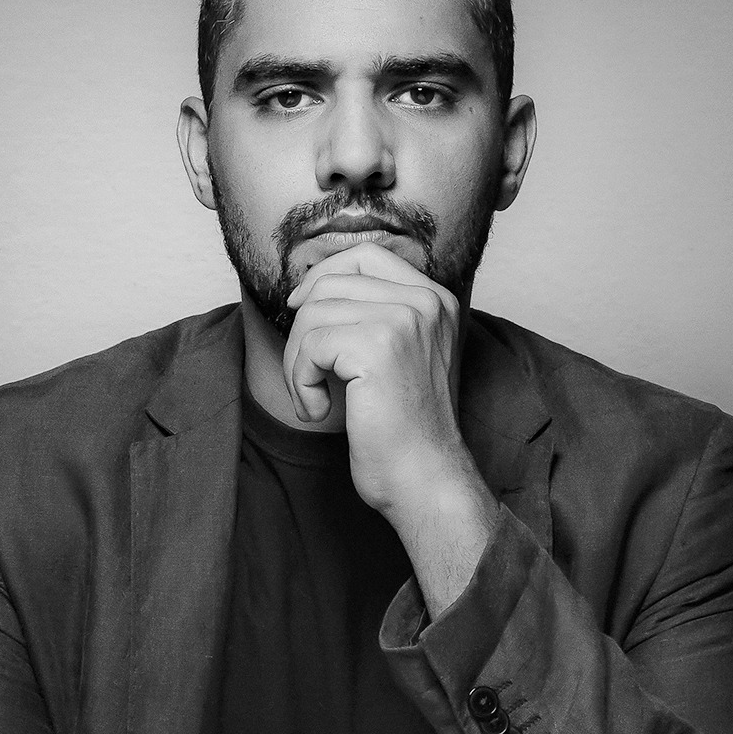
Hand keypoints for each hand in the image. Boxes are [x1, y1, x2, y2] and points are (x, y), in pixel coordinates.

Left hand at [283, 243, 498, 615]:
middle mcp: (425, 301)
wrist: (424, 478)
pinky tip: (319, 410)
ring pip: (313, 314)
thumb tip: (308, 286)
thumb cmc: (404, 429)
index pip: (365, 255)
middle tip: (307, 375)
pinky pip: (310, 346)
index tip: (298, 308)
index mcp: (434, 298)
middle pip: (330, 283)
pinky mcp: (378, 346)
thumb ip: (373, 316)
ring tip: (315, 398)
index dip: (322, 276)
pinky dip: (301, 383)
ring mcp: (404, 320)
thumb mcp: (398, 357)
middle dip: (302, 330)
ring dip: (299, 363)